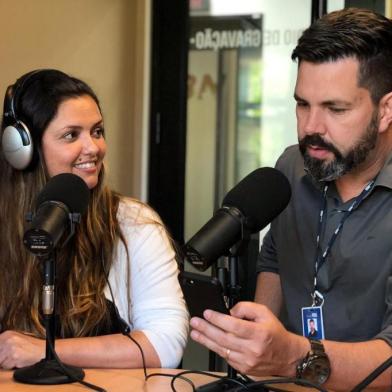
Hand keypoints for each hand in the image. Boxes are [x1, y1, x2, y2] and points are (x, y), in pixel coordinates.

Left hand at [0, 330, 44, 368]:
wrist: (43, 350)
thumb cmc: (30, 346)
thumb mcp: (16, 340)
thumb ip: (3, 344)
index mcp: (7, 334)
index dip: (1, 352)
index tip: (4, 353)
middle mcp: (8, 339)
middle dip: (2, 358)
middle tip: (12, 355)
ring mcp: (11, 347)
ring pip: (0, 362)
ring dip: (6, 362)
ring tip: (16, 357)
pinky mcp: (15, 356)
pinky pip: (6, 366)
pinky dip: (11, 366)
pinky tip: (19, 360)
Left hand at [190, 301, 306, 376]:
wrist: (287, 356)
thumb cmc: (275, 333)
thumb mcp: (264, 312)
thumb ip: (246, 308)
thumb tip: (230, 311)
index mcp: (259, 333)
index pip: (234, 326)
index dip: (218, 319)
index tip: (207, 313)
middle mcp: (252, 349)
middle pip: (224, 338)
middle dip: (206, 329)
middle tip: (195, 322)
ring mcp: (247, 361)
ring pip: (222, 349)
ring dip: (206, 340)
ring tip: (195, 332)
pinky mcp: (244, 369)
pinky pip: (226, 358)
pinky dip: (215, 349)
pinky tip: (208, 342)